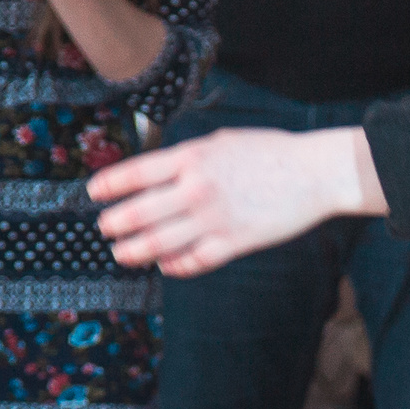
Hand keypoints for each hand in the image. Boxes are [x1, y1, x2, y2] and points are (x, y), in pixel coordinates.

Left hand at [90, 127, 378, 275]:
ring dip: (132, 251)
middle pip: (137, 214)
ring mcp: (213, 219)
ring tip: (121, 253)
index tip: (94, 194)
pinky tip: (165, 264)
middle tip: (106, 228)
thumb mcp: (222, 142)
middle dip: (114, 224)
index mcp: (192, 158)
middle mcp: (196, 189)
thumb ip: (186, 159)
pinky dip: (172, 266)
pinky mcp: (233, 243)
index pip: (134, 174)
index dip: (108, 186)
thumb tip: (153, 176)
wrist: (314, 172)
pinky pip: (191, 261)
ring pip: (156, 244)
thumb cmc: (270, 152)